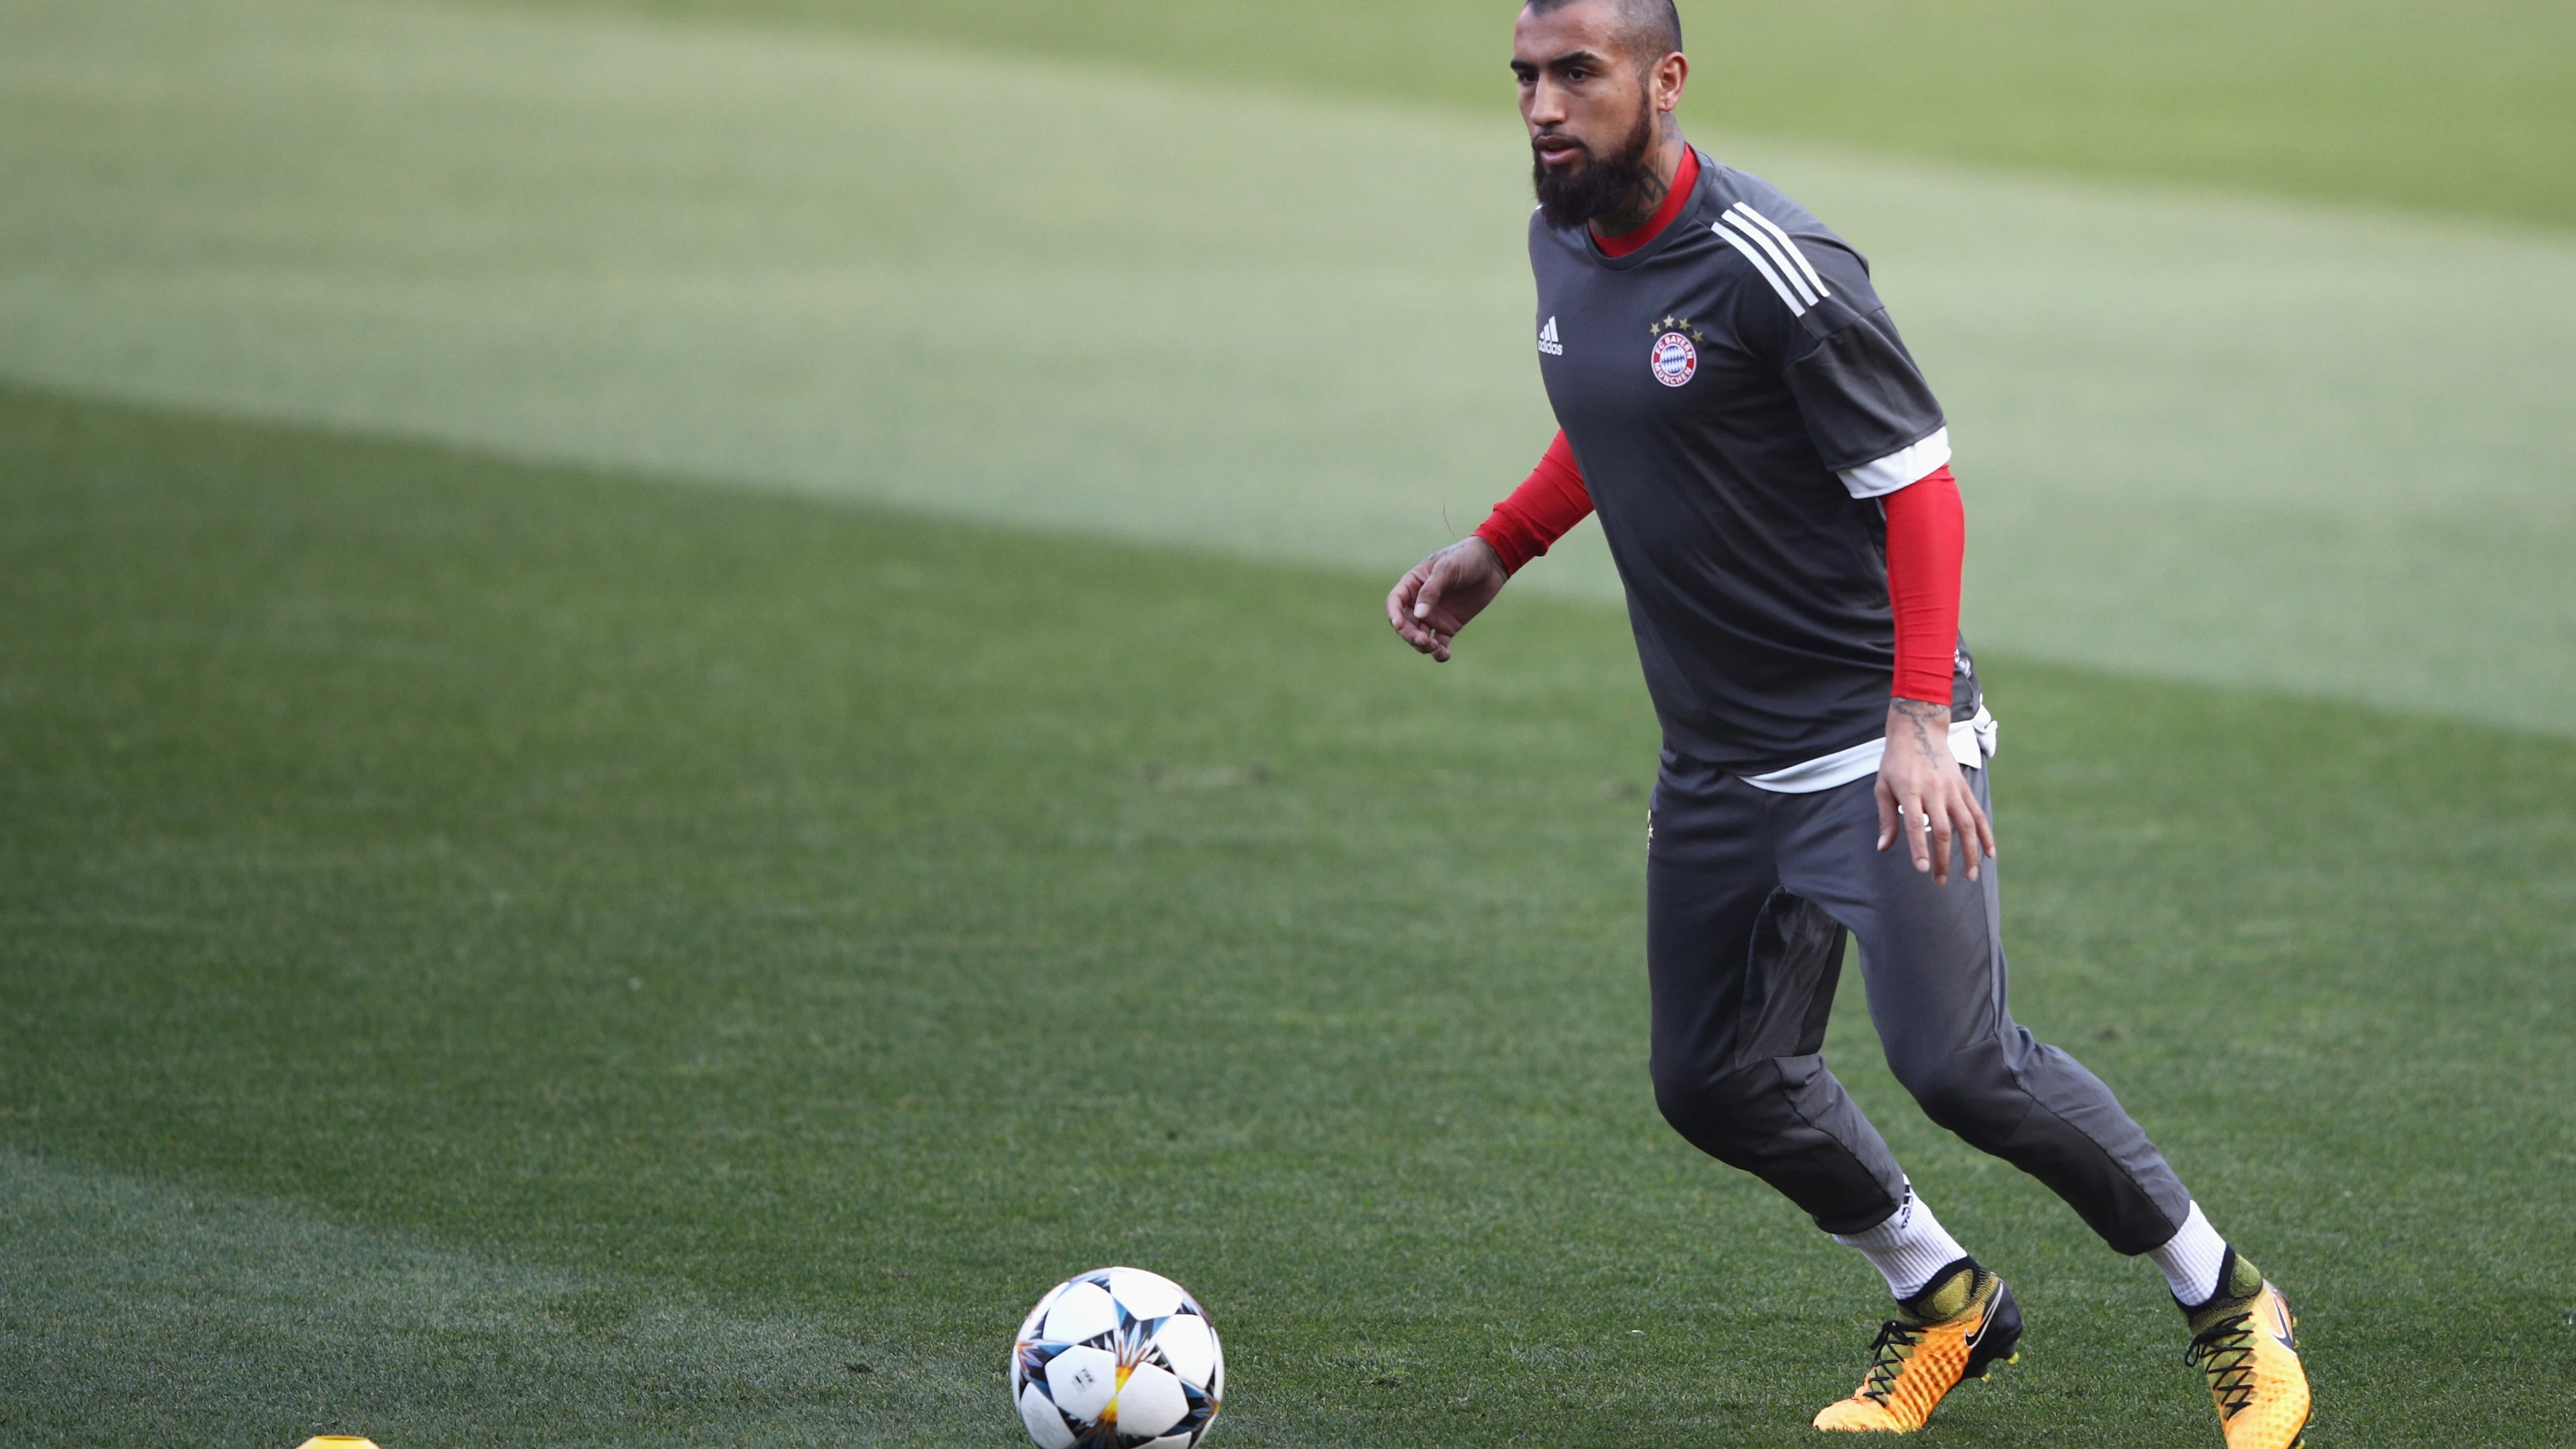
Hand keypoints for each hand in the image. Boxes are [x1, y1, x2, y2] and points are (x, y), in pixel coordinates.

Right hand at [1385, 537, 1509, 662]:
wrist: (1491, 563)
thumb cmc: (1465, 558)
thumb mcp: (1447, 569)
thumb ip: (1431, 591)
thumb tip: (1419, 615)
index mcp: (1413, 584)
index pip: (1395, 602)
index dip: (1394, 614)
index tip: (1399, 625)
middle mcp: (1420, 602)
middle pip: (1406, 624)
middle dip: (1410, 635)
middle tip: (1423, 639)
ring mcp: (1434, 616)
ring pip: (1420, 636)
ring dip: (1422, 645)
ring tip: (1435, 647)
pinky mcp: (1449, 626)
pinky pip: (1439, 643)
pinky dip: (1439, 653)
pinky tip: (1445, 655)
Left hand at [1874, 697, 1995, 884]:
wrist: (1919, 731)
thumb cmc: (1895, 762)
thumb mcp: (1882, 787)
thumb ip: (1886, 819)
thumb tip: (1883, 848)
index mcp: (1910, 791)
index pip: (1917, 825)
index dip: (1920, 848)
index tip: (1922, 869)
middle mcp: (1934, 791)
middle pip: (1944, 830)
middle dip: (1944, 859)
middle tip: (1940, 882)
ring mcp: (1952, 789)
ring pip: (1967, 825)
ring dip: (1971, 852)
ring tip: (1972, 875)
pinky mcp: (1963, 788)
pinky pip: (1978, 814)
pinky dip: (1986, 834)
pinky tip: (1990, 854)